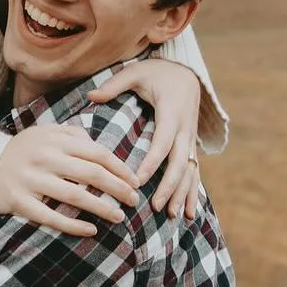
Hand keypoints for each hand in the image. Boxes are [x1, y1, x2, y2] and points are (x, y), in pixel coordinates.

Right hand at [0, 124, 138, 237]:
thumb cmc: (20, 150)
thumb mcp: (44, 132)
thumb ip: (71, 134)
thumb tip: (98, 144)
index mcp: (55, 140)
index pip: (97, 153)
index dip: (120, 168)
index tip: (135, 181)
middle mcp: (44, 158)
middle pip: (91, 174)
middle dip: (118, 188)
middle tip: (134, 201)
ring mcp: (31, 180)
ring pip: (74, 196)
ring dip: (101, 207)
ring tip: (119, 216)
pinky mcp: (18, 201)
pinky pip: (50, 216)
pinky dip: (73, 226)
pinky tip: (91, 230)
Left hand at [89, 57, 200, 218]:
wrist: (186, 70)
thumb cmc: (157, 71)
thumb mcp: (135, 72)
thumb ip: (114, 85)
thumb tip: (90, 96)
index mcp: (171, 113)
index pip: (161, 143)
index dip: (151, 163)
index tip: (137, 180)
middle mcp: (184, 128)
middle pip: (180, 162)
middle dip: (170, 186)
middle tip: (157, 207)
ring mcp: (190, 138)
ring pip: (191, 170)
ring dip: (183, 193)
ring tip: (174, 215)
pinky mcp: (192, 144)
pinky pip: (195, 170)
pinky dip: (193, 191)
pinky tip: (190, 212)